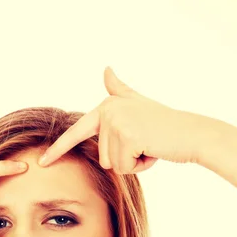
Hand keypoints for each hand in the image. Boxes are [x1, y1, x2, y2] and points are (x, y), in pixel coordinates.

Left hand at [38, 67, 221, 172]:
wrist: (193, 134)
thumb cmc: (166, 125)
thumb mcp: (139, 103)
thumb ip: (119, 90)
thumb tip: (106, 68)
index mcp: (106, 105)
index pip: (77, 132)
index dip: (59, 149)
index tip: (42, 162)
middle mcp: (108, 110)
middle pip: (103, 157)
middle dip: (126, 158)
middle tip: (146, 143)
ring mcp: (117, 122)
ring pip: (113, 164)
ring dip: (134, 162)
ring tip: (151, 146)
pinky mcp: (127, 136)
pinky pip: (124, 168)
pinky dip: (141, 166)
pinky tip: (154, 151)